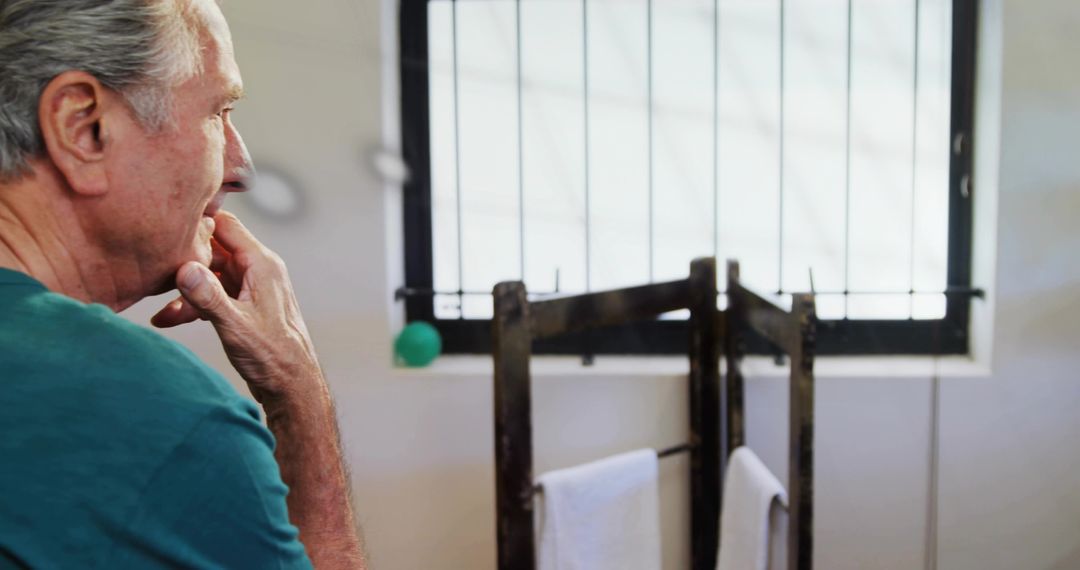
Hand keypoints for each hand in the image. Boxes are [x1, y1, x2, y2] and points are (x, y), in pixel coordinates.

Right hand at [152, 211, 320, 402]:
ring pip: (210, 274)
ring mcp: (251, 287)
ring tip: (162, 311)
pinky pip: (213, 294)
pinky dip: (193, 304)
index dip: (197, 222)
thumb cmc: (274, 356)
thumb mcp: (236, 325)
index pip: (226, 224)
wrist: (292, 386)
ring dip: (185, 290)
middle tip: (155, 272)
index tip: (166, 228)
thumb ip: (209, 296)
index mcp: (262, 264)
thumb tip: (185, 269)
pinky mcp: (244, 305)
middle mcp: (258, 270)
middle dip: (184, 259)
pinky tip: (168, 320)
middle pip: (214, 248)